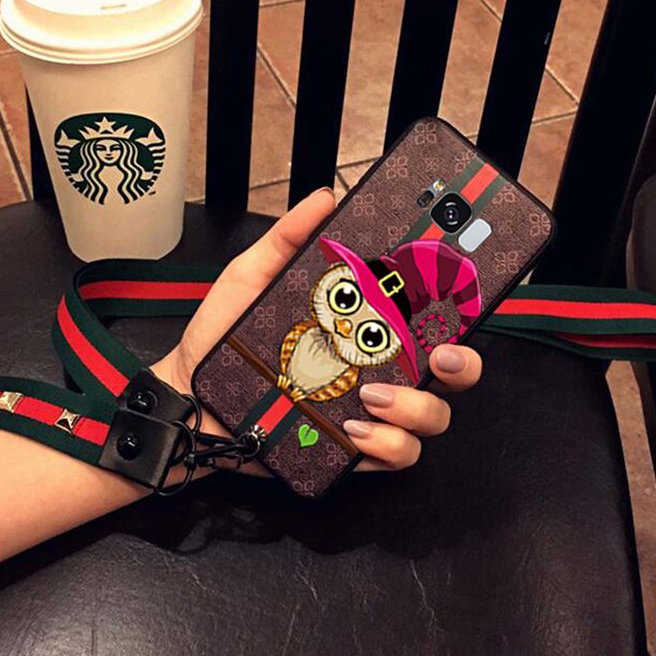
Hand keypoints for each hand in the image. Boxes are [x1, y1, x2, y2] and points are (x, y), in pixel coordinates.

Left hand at [154, 188, 481, 473]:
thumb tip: (324, 200)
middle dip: (462, 363)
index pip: (428, 314)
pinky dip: (387, 445)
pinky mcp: (352, 450)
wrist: (193, 394)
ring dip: (416, 407)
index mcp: (366, 326)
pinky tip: (356, 429)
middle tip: (440, 353)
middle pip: (451, 370)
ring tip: (371, 395)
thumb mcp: (253, 277)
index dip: (459, 301)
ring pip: (431, 416)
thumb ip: (289, 239)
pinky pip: (395, 455)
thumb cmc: (224, 336)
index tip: (462, 284)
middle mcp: (379, 368)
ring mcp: (370, 411)